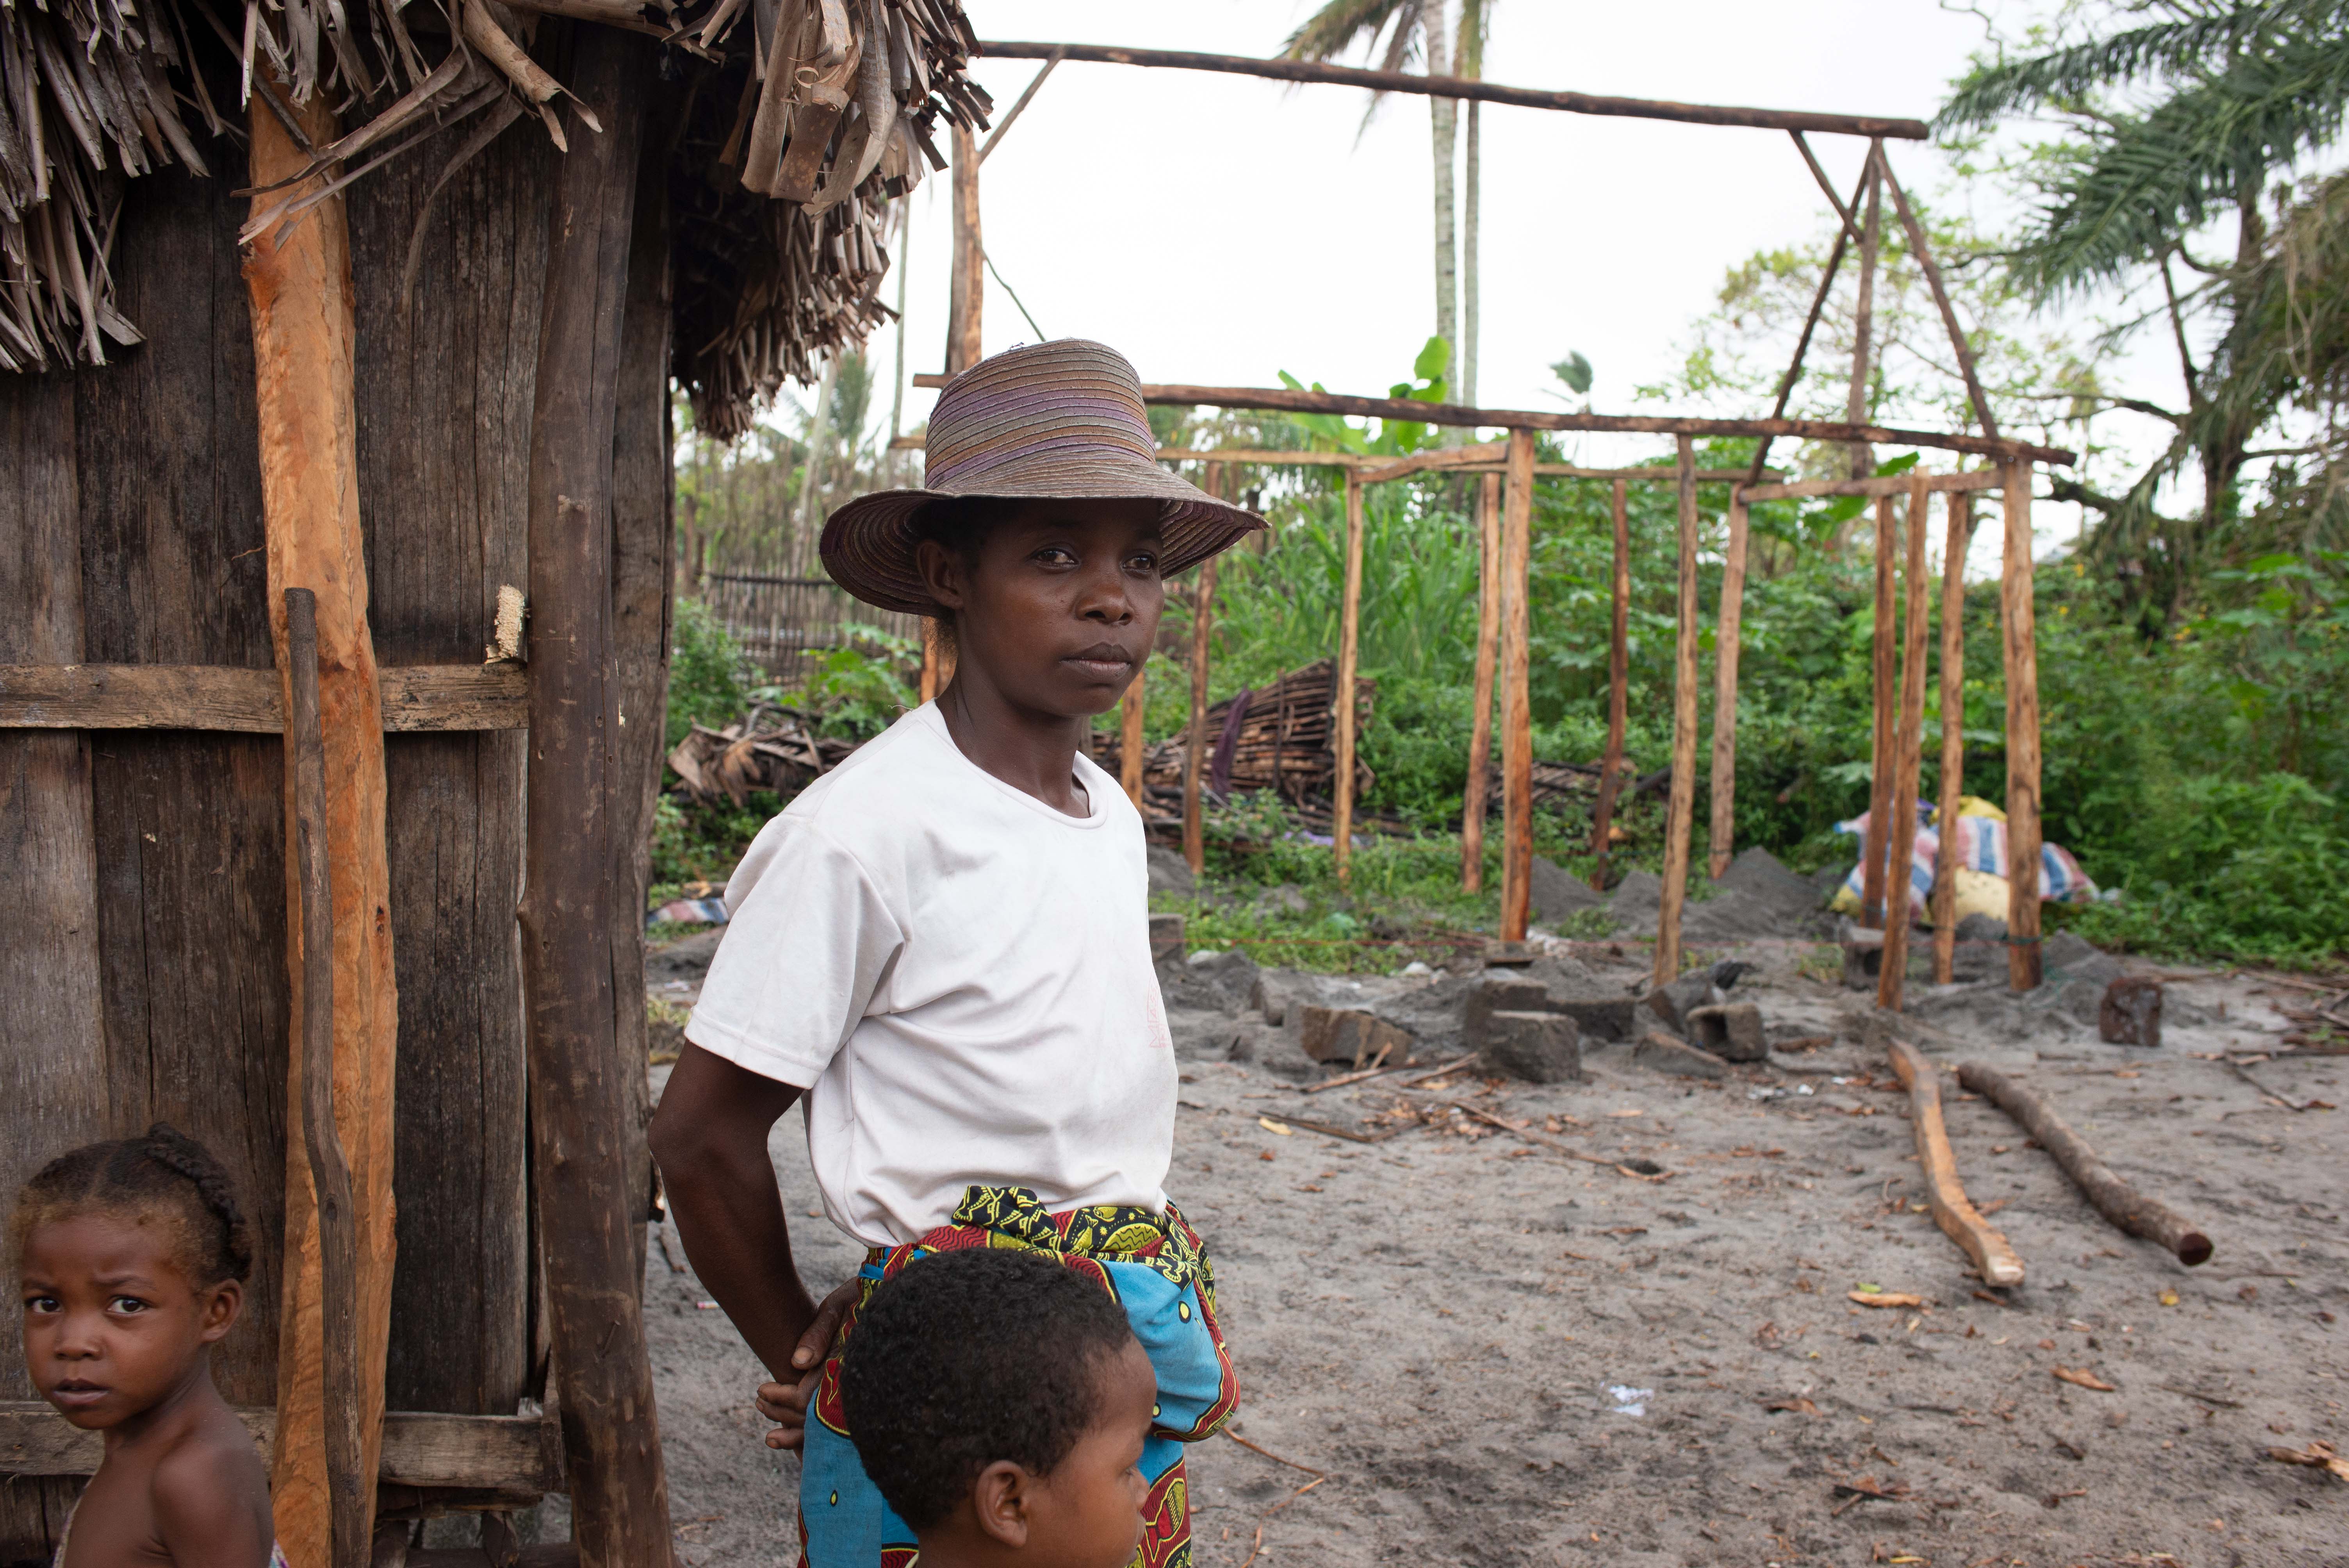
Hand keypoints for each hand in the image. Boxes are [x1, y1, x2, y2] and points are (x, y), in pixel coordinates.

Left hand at [755, 1278, 859, 1450]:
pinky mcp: (867, 1397)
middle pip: (812, 1418)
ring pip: (826, 1429)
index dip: (780, 1399)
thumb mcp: (839, 1308)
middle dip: (782, 1415)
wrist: (898, 1297)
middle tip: (760, 1402)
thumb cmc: (866, 1297)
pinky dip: (817, 1436)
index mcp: (845, 1367)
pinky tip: (802, 1442)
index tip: (761, 1390)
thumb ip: (819, 1335)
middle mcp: (855, 1386)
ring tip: (772, 1435)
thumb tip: (796, 1363)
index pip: (805, 1398)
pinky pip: (839, 1426)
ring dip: (796, 1433)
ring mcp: (863, 1395)